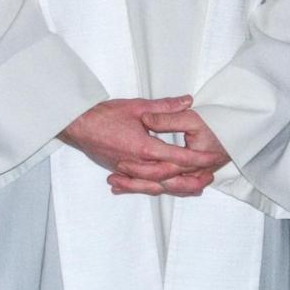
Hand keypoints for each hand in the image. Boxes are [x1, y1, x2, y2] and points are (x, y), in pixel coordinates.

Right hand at [61, 96, 223, 196]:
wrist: (78, 125)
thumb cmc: (105, 115)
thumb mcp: (138, 106)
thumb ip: (165, 107)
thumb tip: (187, 101)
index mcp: (145, 148)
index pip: (178, 157)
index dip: (197, 159)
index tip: (211, 159)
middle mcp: (138, 164)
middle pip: (170, 176)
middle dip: (191, 178)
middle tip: (208, 178)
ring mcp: (129, 170)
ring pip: (157, 184)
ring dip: (176, 187)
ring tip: (193, 187)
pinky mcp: (121, 172)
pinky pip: (142, 185)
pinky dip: (156, 188)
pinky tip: (164, 188)